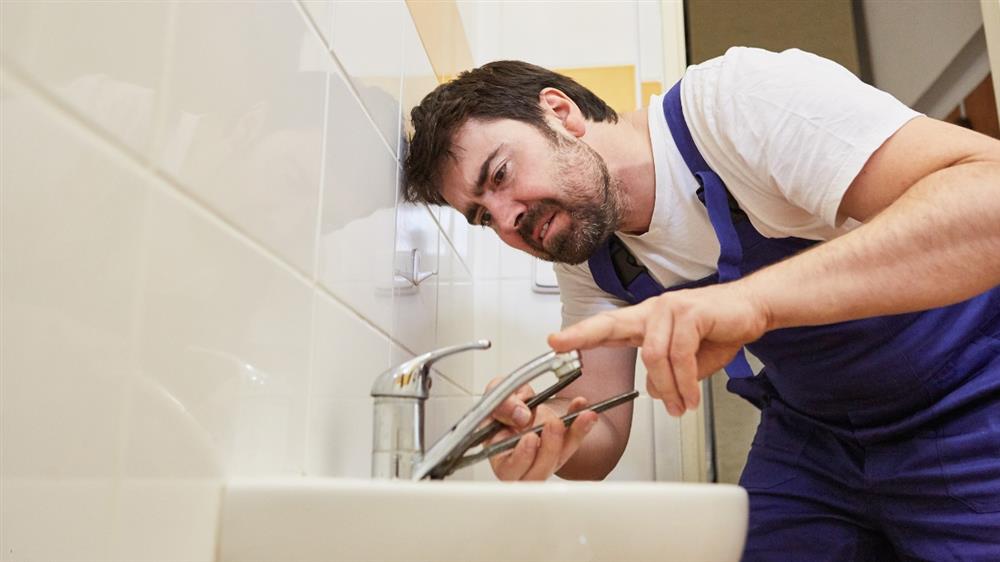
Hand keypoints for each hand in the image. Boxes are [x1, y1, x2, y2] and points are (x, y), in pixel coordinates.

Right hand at [483, 377, 598, 480]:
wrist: (516, 402)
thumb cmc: (501, 406)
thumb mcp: (493, 396)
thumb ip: (503, 405)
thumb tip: (521, 415)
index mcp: (498, 455)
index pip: (509, 469)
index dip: (521, 458)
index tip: (530, 438)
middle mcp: (522, 464)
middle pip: (538, 473)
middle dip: (549, 449)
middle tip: (553, 424)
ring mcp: (543, 458)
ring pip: (559, 460)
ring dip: (573, 437)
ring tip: (582, 415)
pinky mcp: (560, 449)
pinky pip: (572, 443)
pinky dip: (581, 427)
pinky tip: (587, 413)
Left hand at [548, 284, 768, 416]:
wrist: (754, 309)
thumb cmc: (721, 329)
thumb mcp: (691, 360)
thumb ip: (671, 374)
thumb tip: (659, 392)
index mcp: (648, 321)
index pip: (608, 326)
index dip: (580, 334)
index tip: (554, 341)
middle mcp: (654, 310)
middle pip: (612, 325)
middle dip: (582, 335)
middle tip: (559, 344)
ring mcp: (671, 309)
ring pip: (653, 355)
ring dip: (668, 388)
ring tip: (680, 407)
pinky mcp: (691, 313)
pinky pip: (679, 354)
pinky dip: (685, 381)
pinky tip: (691, 397)